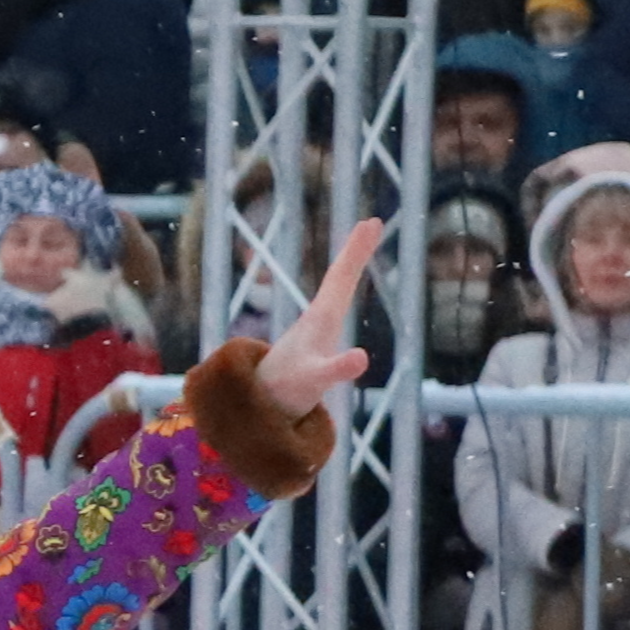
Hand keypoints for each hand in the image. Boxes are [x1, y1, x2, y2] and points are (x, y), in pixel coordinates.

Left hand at [254, 215, 380, 423]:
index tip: (371, 222)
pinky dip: (341, 296)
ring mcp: (314, 333)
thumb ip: (335, 369)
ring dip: (347, 268)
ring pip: (333, 292)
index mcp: (319, 320)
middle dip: (355, 252)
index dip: (356, 251)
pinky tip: (345, 292)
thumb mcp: (314, 379)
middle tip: (372, 223)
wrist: (257, 407)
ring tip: (360, 245)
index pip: (340, 278)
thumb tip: (360, 358)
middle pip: (338, 279)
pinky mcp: (313, 345)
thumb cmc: (286, 390)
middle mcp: (316, 320)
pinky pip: (332, 312)